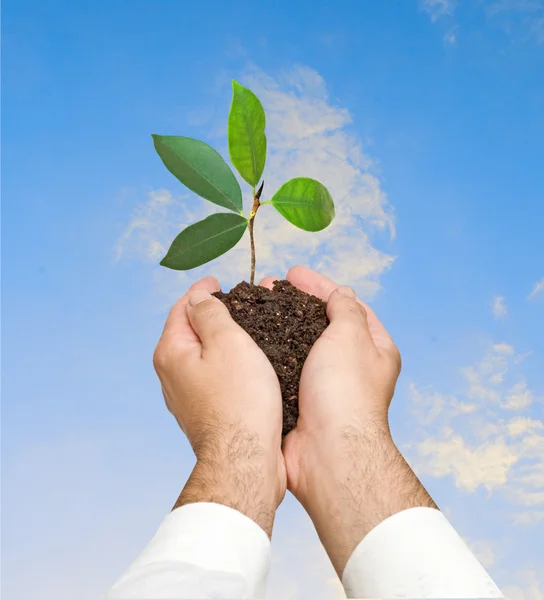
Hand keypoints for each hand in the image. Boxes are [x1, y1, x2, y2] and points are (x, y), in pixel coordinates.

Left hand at [153, 276, 286, 536]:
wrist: (244, 458)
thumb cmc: (240, 400)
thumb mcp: (228, 342)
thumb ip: (210, 313)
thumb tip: (198, 298)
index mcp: (172, 351)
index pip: (182, 308)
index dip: (201, 291)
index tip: (218, 281)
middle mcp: (171, 374)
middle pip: (189, 331)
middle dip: (210, 313)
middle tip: (236, 302)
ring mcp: (185, 396)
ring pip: (201, 355)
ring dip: (219, 339)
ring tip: (244, 329)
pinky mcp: (204, 412)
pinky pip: (211, 376)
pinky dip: (224, 362)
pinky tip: (244, 364)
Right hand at [260, 265, 400, 497]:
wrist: (327, 451)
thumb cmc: (345, 391)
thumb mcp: (351, 336)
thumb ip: (345, 310)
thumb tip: (341, 294)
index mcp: (373, 348)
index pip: (347, 305)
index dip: (320, 286)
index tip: (293, 273)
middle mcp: (350, 366)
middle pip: (320, 323)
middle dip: (294, 302)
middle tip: (267, 287)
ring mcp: (323, 384)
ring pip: (297, 344)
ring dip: (277, 324)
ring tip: (252, 308)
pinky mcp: (299, 398)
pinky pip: (282, 367)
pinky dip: (268, 351)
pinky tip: (249, 340)